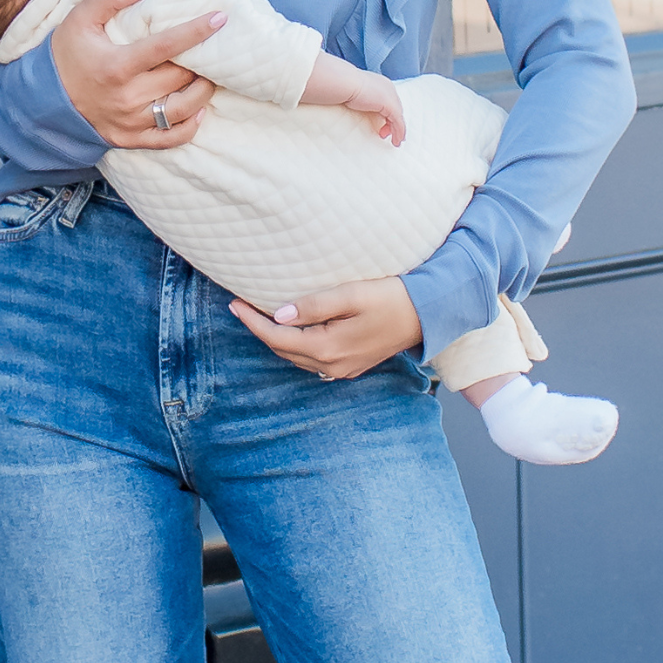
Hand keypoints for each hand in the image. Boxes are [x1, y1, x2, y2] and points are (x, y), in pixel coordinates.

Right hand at [51, 0, 220, 148]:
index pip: (166, 46)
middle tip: (214, 48)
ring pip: (182, 109)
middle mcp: (127, 97)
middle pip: (180, 78)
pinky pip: (170, 138)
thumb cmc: (66, 56)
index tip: (219, 18)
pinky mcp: (130, 140)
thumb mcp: (78, 19)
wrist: (42, 101)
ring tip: (209, 74)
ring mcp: (130, 122)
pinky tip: (199, 108)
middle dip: (202, 62)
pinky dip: (191, 125)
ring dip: (203, 91)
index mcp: (117, 66)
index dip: (196, 32)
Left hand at [229, 277, 422, 378]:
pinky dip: (295, 346)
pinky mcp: (352, 365)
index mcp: (329, 348)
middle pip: (283, 350)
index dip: (252, 322)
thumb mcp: (351, 294)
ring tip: (259, 315)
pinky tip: (292, 329)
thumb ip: (314, 305)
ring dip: (276, 339)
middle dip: (259, 329)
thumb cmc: (391, 298)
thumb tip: (279, 315)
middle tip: (241, 305)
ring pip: (296, 357)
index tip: (233, 303)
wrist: (428, 314)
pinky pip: (313, 360)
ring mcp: (343, 369)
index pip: (277, 338)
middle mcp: (333, 365)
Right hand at [346, 73, 404, 144]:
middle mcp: (389, 88)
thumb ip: (362, 100)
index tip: (383, 124)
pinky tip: (395, 141)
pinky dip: (398, 133)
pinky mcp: (391, 106)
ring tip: (395, 141)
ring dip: (398, 130)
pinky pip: (398, 123)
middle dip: (394, 123)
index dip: (388, 114)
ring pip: (399, 117)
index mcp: (381, 83)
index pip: (389, 101)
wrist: (345, 83)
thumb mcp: (356, 94)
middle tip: (386, 134)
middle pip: (396, 109)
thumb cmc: (345, 86)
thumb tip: (359, 105)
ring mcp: (391, 97)